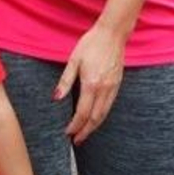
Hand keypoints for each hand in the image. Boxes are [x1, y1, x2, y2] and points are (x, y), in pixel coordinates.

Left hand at [54, 21, 126, 144]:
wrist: (112, 34)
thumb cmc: (91, 44)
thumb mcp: (74, 60)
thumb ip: (65, 81)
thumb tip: (56, 98)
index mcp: (91, 83)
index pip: (82, 112)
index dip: (75, 125)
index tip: (68, 132)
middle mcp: (104, 88)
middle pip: (94, 118)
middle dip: (85, 131)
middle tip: (77, 140)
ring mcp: (113, 87)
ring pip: (104, 114)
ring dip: (94, 126)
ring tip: (85, 133)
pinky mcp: (118, 84)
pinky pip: (110, 105)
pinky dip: (102, 116)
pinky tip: (96, 117)